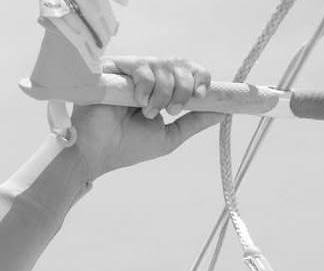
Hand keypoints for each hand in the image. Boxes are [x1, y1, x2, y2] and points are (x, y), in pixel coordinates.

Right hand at [71, 56, 223, 179]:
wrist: (99, 154)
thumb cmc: (128, 147)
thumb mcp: (170, 136)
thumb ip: (195, 122)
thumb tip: (224, 112)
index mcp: (160, 88)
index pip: (187, 68)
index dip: (199, 77)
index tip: (202, 95)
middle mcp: (147, 77)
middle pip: (179, 63)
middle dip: (184, 86)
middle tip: (173, 109)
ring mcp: (130, 72)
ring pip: (162, 65)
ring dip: (164, 91)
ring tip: (149, 112)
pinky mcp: (113, 68)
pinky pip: (141, 65)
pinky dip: (147, 85)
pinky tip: (139, 103)